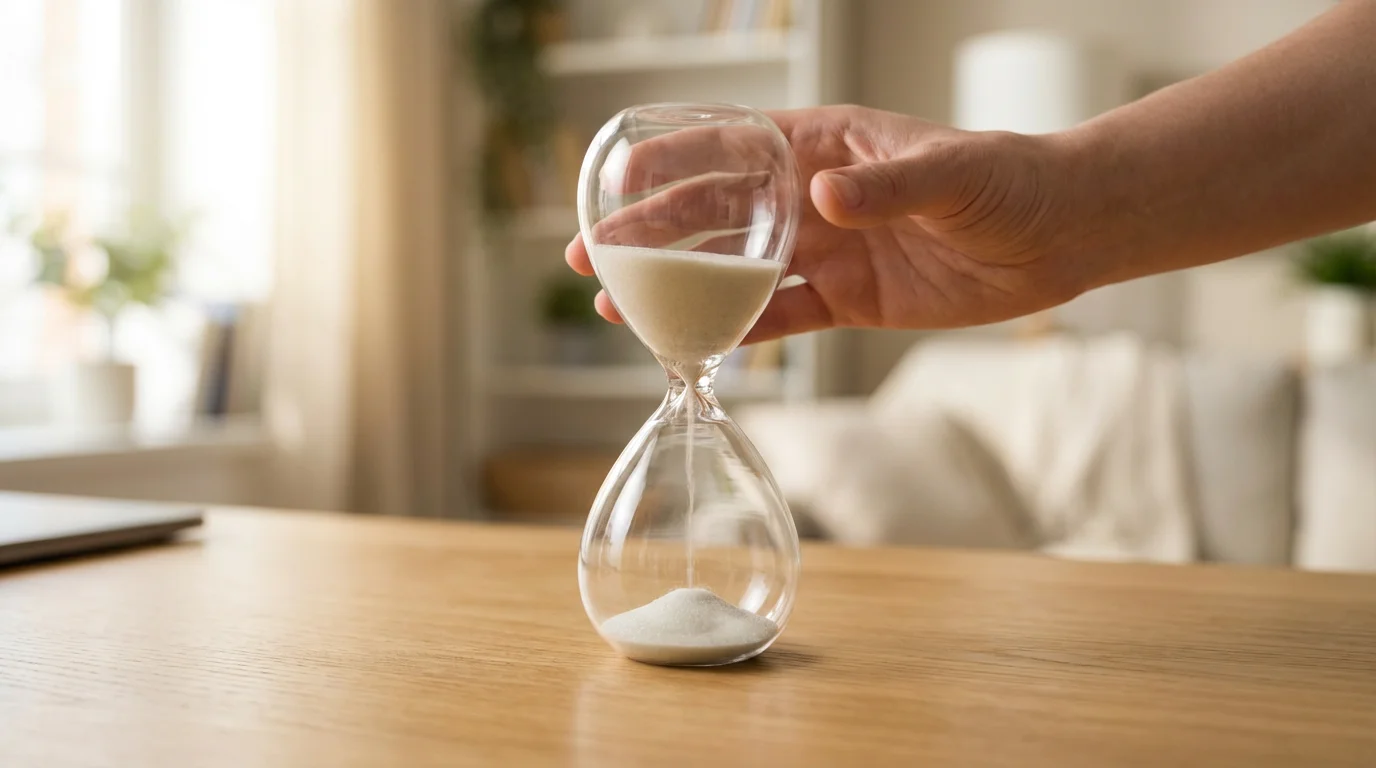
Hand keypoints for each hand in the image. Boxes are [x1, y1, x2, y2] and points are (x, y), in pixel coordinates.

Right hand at [565, 105, 1094, 341]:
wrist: (1055, 235)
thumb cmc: (1006, 179)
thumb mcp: (950, 172)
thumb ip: (886, 185)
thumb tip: (823, 197)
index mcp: (822, 145)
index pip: (728, 147)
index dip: (669, 164)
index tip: (617, 181)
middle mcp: (809, 196)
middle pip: (711, 213)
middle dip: (647, 233)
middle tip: (589, 254)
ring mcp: (821, 250)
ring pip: (731, 270)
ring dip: (675, 287)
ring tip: (617, 305)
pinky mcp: (843, 299)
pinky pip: (776, 318)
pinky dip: (733, 332)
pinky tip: (688, 344)